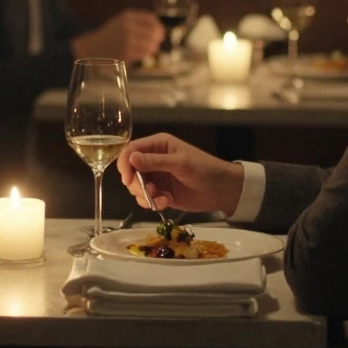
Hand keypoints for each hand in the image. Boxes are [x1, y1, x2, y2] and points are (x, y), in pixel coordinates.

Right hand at [72, 9, 163, 62]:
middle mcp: (128, 26)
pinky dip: (147, 54)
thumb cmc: (109, 36)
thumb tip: (159, 31)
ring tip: (152, 49)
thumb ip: (138, 23)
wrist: (92, 47)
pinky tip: (145, 54)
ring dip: (154, 47)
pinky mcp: (126, 52)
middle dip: (158, 38)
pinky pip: (144, 53)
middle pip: (153, 32)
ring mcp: (127, 39)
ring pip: (150, 43)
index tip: (160, 32)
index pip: (151, 19)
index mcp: (127, 16)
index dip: (158, 26)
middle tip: (158, 42)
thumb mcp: (121, 22)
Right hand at [116, 133, 243, 213]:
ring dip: (144, 195)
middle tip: (147, 192)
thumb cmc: (205, 169)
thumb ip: (155, 162)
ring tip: (161, 198)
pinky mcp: (160, 193)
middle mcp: (153, 159)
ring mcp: (156, 177)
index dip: (125, 164)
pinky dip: (152, 203)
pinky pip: (146, 199)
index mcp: (158, 145)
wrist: (222, 190)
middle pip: (130, 170)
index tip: (128, 179)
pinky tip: (166, 202)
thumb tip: (131, 158)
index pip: (131, 150)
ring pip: (136, 187)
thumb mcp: (180, 163)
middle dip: (135, 183)